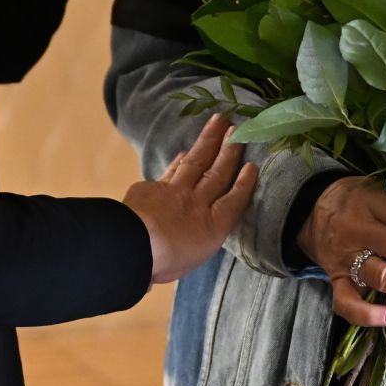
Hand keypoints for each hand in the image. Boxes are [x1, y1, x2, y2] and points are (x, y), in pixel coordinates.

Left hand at [122, 114, 257, 283]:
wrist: (133, 245)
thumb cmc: (164, 262)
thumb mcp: (192, 258)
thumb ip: (197, 240)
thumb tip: (191, 233)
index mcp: (212, 226)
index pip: (234, 200)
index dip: (244, 183)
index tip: (252, 165)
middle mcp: (197, 203)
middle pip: (217, 173)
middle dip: (229, 150)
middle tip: (238, 127)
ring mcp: (173, 190)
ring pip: (195, 162)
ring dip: (208, 141)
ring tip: (217, 123)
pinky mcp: (151, 187)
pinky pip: (170, 171)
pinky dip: (178, 161)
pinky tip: (183, 153)